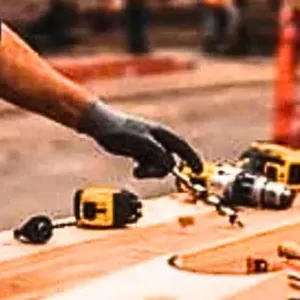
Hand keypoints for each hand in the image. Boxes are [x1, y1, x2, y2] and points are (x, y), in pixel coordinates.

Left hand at [78, 101, 202, 178]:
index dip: (193, 159)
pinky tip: (135, 168)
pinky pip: (149, 166)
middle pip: (171, 161)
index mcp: (162, 134)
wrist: (101, 126)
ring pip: (159, 165)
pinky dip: (144, 170)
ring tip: (138, 169)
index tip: (199, 171)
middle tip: (146, 172)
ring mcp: (150, 146)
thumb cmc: (121, 131)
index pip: (183, 148)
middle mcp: (158, 140)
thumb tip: (172, 165)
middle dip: (161, 170)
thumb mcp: (142, 144)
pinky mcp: (141, 152)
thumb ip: (159, 154)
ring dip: (150, 171)